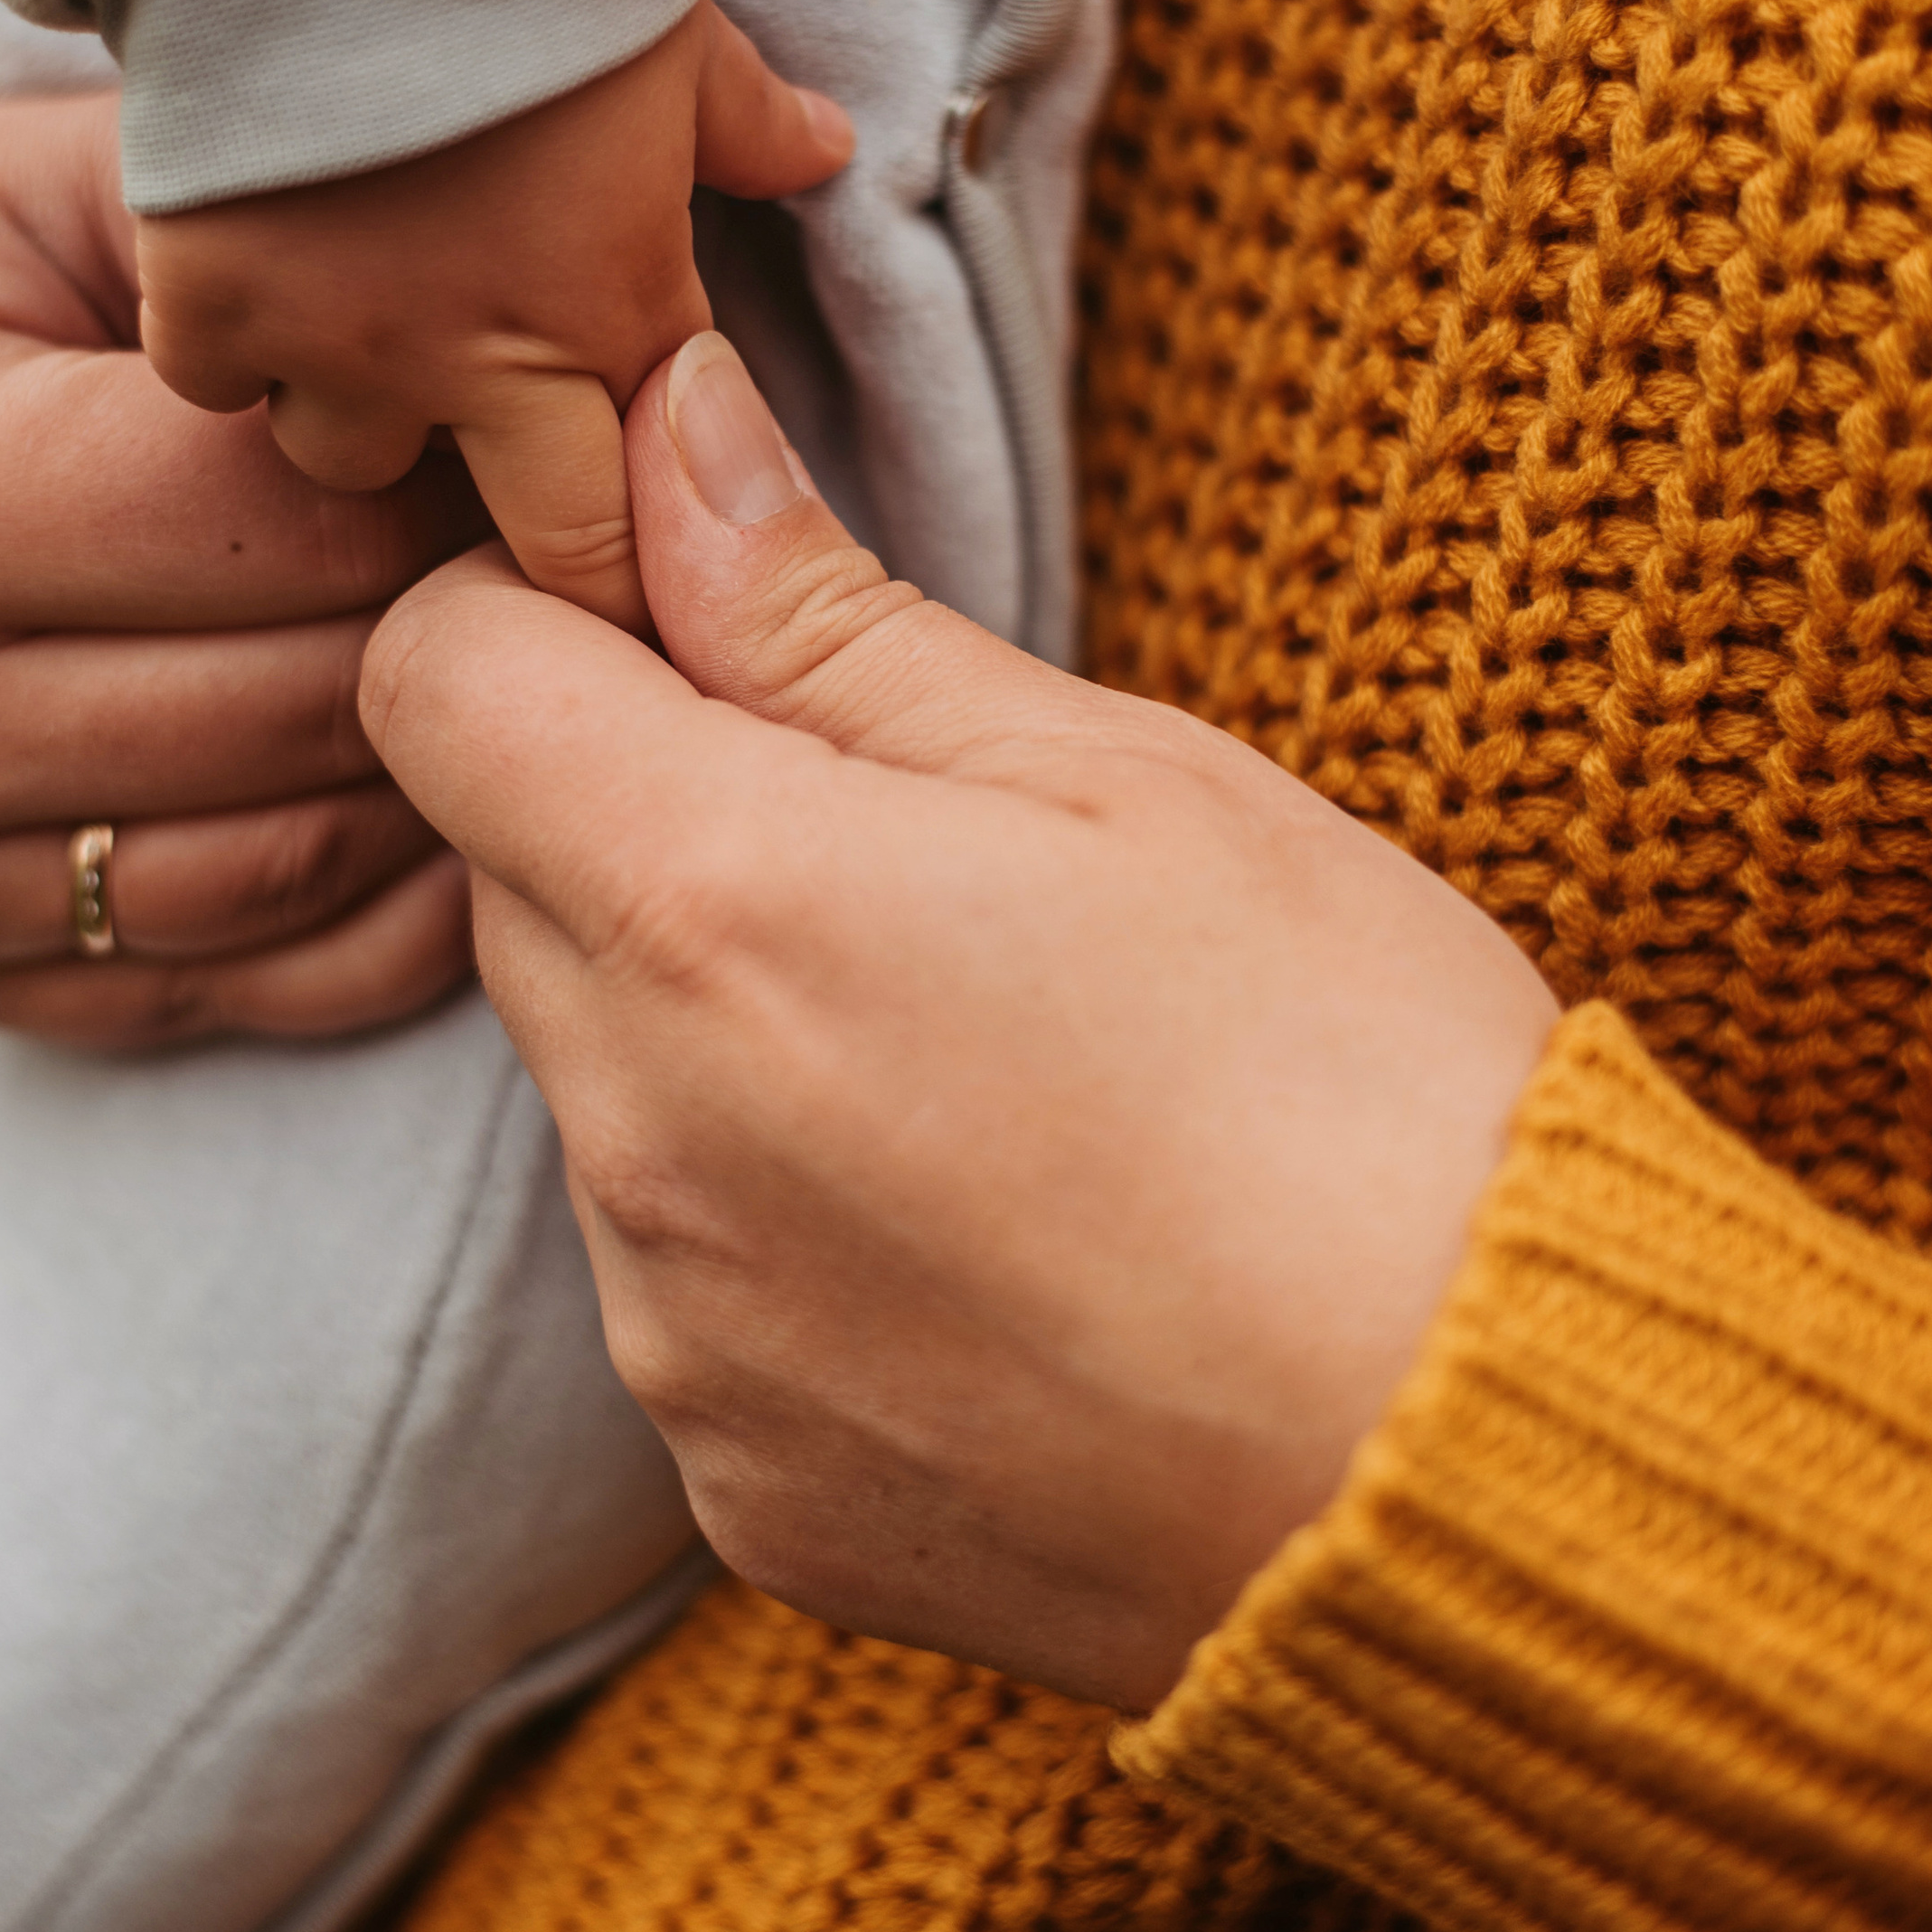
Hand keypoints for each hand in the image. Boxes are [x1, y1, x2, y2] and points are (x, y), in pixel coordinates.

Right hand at [0, 91, 487, 1041]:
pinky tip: (433, 798)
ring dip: (442, 775)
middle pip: (311, 710)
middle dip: (470, 629)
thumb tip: (521, 340)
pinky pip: (237, 982)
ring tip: (508, 663)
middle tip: (555, 558)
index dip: (456, 481)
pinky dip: (373, 906)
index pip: (304, 539)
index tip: (520, 435)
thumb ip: (272, 253)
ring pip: (296, 865)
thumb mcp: (72, 185)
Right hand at [135, 0, 851, 632]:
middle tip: (507, 456)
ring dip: (367, 414)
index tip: (631, 487)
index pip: (656, 503)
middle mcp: (480, 366)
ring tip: (365, 321)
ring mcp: (339, 345)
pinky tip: (249, 265)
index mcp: (616, 313)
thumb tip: (829, 151)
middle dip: (538, 524)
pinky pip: (216, 379)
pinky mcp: (214, 298)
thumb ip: (750, 123)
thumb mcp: (674, 30)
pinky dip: (231, 339)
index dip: (649, 505)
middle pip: (535, 546)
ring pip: (347, 461)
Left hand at [362, 332, 1559, 1709]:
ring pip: (609, 1098)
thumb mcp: (1128, 777)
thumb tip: (661, 436)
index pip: (438, 678)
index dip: (547, 611)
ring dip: (731, 1043)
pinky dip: (794, 1244)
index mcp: (716, 904)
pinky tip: (1010, 1255)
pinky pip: (694, 1297)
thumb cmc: (1354, 1085)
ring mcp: (680, 1339)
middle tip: (924, 861)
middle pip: (522, 888)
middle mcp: (640, 1138)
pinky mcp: (743, 1495)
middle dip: (661, 826)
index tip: (702, 631)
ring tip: (1007, 1084)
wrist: (1493, 1482)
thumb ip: (830, 616)